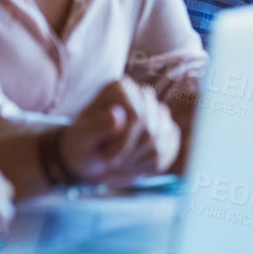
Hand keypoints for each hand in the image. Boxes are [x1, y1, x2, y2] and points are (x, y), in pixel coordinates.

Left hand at [60, 78, 181, 185]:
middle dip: (129, 153)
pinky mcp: (169, 130)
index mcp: (119, 88)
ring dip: (138, 161)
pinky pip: (170, 150)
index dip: (123, 142)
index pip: (136, 115)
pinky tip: (135, 163)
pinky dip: (153, 165)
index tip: (106, 156)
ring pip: (160, 143)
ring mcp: (158, 112)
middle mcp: (142, 95)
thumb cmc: (82, 146)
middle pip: (150, 130)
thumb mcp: (82, 139)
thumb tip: (116, 115)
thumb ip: (97, 127)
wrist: (92, 161)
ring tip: (121, 161)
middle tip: (111, 161)